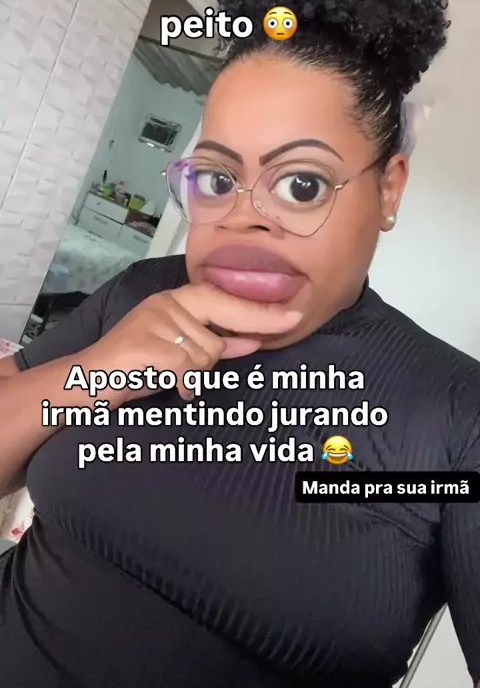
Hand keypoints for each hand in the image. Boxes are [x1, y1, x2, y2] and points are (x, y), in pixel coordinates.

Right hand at [77, 282, 301, 405]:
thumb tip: (253, 341)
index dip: (260, 311)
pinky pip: (185, 368)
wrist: (84, 382)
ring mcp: (154, 321)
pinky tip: (169, 387)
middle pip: (220, 328)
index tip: (293, 316)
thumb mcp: (178, 353)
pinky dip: (182, 384)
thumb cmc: (134, 368)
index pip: (226, 300)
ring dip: (193, 373)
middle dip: (233, 342)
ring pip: (205, 354)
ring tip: (166, 375)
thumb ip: (215, 344)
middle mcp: (166, 303)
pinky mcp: (144, 344)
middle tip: (251, 341)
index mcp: (176, 300)